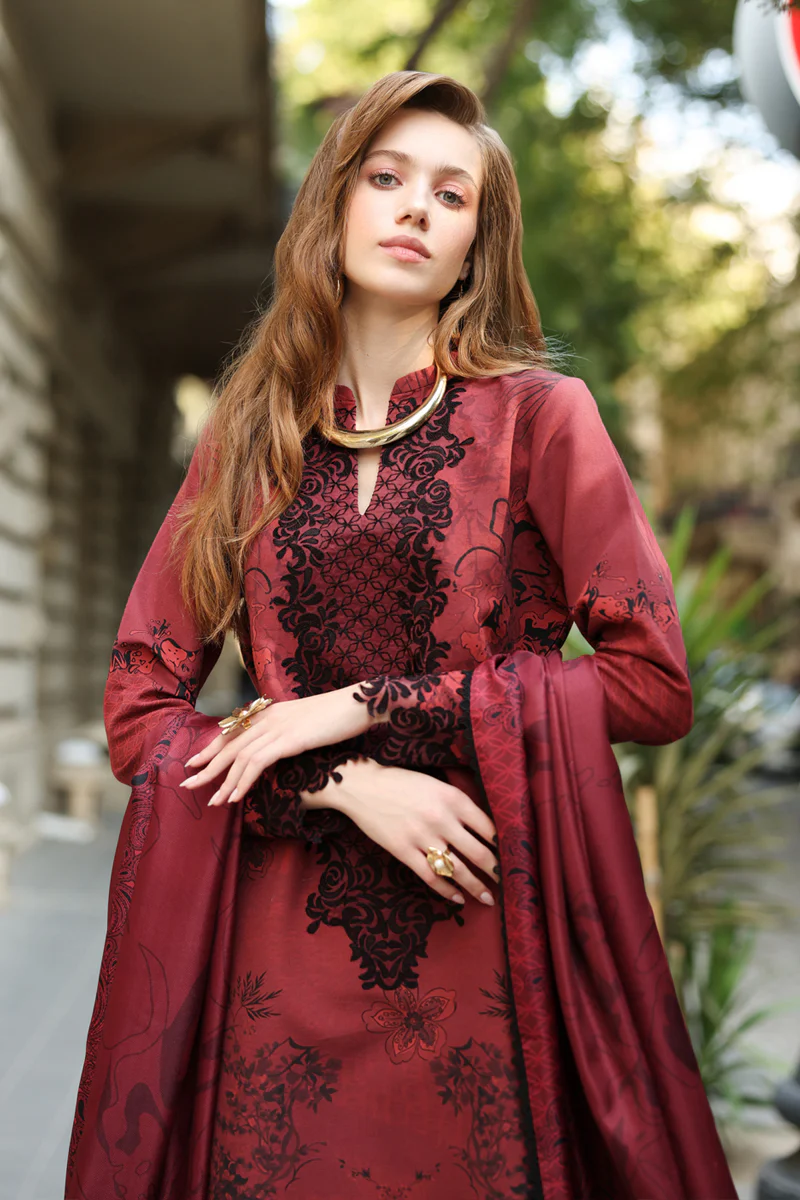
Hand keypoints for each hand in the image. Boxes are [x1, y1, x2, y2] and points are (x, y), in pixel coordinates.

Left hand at [180, 685, 376, 805]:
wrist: (359, 704)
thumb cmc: (339, 715)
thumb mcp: (307, 722)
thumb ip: (289, 732)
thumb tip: (281, 748)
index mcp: (271, 712)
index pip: (233, 730)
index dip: (212, 747)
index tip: (196, 762)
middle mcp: (268, 717)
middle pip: (229, 744)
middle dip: (207, 766)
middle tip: (188, 785)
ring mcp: (277, 728)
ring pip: (239, 757)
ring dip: (223, 782)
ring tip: (212, 801)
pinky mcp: (287, 739)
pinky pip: (256, 764)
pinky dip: (243, 782)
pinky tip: (235, 797)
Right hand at [303, 757, 498, 906]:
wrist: (362, 786)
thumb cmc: (401, 782)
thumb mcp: (435, 784)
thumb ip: (457, 803)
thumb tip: (482, 828)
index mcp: (452, 797)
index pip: (488, 827)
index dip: (502, 845)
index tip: (510, 856)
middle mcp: (441, 818)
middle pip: (478, 852)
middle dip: (494, 871)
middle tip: (504, 881)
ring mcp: (421, 837)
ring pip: (457, 870)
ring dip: (475, 887)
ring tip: (487, 898)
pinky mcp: (403, 851)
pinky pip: (430, 877)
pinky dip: (446, 891)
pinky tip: (458, 898)